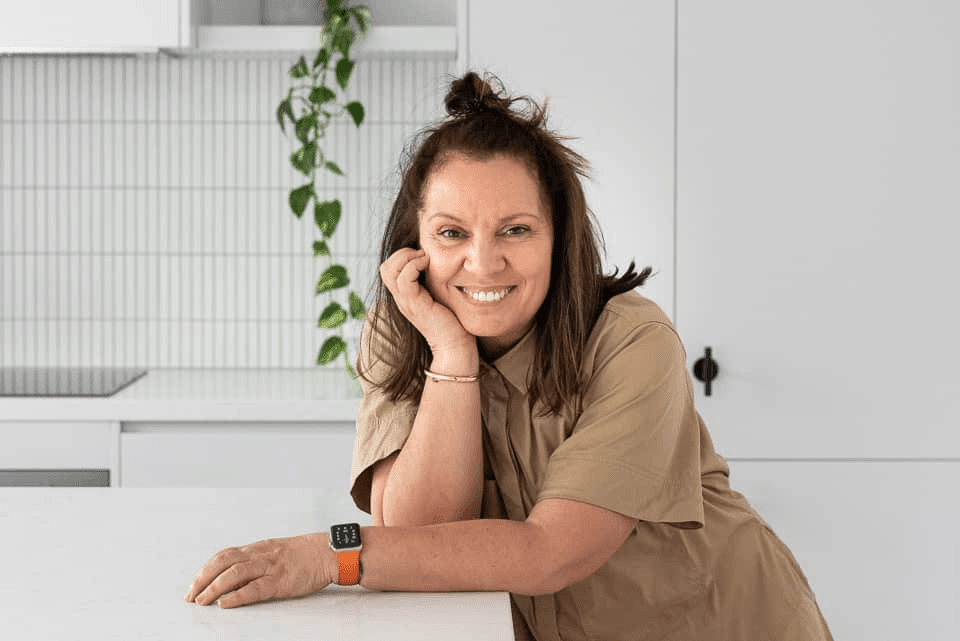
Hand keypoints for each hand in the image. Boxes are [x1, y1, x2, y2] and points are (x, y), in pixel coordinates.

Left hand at [184, 533, 333, 607]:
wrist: (330, 553)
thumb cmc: (305, 554)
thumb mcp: (277, 551)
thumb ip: (257, 560)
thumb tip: (235, 575)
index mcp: (259, 548)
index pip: (225, 555)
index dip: (206, 569)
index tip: (194, 584)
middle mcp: (261, 555)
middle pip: (224, 563)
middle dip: (203, 579)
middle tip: (190, 596)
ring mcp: (271, 567)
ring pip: (235, 574)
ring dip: (214, 588)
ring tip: (202, 601)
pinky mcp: (281, 581)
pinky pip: (255, 588)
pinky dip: (237, 596)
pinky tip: (225, 604)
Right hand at [379, 248, 474, 355]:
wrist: (454, 345)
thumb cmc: (452, 322)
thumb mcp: (439, 296)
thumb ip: (433, 283)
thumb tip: (439, 264)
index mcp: (405, 296)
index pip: (389, 269)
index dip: (402, 256)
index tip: (423, 255)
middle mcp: (401, 299)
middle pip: (385, 268)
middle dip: (402, 253)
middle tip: (422, 254)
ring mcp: (405, 302)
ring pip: (389, 270)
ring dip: (407, 257)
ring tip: (424, 258)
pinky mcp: (414, 304)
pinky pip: (404, 278)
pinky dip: (414, 265)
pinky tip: (429, 264)